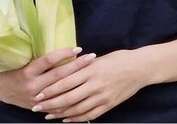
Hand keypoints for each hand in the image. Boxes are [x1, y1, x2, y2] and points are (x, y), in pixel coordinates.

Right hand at [0, 47, 95, 109]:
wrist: (1, 88)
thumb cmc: (12, 67)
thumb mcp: (22, 59)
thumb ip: (38, 56)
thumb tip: (57, 41)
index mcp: (28, 72)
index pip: (49, 60)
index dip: (63, 54)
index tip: (77, 48)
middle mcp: (33, 86)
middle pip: (59, 75)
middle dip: (77, 66)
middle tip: (91, 56)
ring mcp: (37, 98)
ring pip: (61, 90)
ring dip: (77, 80)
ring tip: (90, 71)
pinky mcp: (39, 107)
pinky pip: (57, 104)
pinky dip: (69, 98)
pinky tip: (81, 91)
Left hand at [31, 49, 146, 121]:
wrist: (140, 68)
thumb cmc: (119, 59)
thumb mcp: (99, 59)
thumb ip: (82, 66)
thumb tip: (65, 69)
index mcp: (91, 70)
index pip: (66, 81)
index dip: (51, 89)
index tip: (39, 93)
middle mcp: (95, 84)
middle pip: (68, 97)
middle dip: (51, 103)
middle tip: (37, 107)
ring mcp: (102, 96)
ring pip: (77, 109)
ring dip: (60, 113)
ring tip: (48, 115)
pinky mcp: (108, 105)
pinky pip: (89, 115)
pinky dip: (76, 118)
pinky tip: (66, 119)